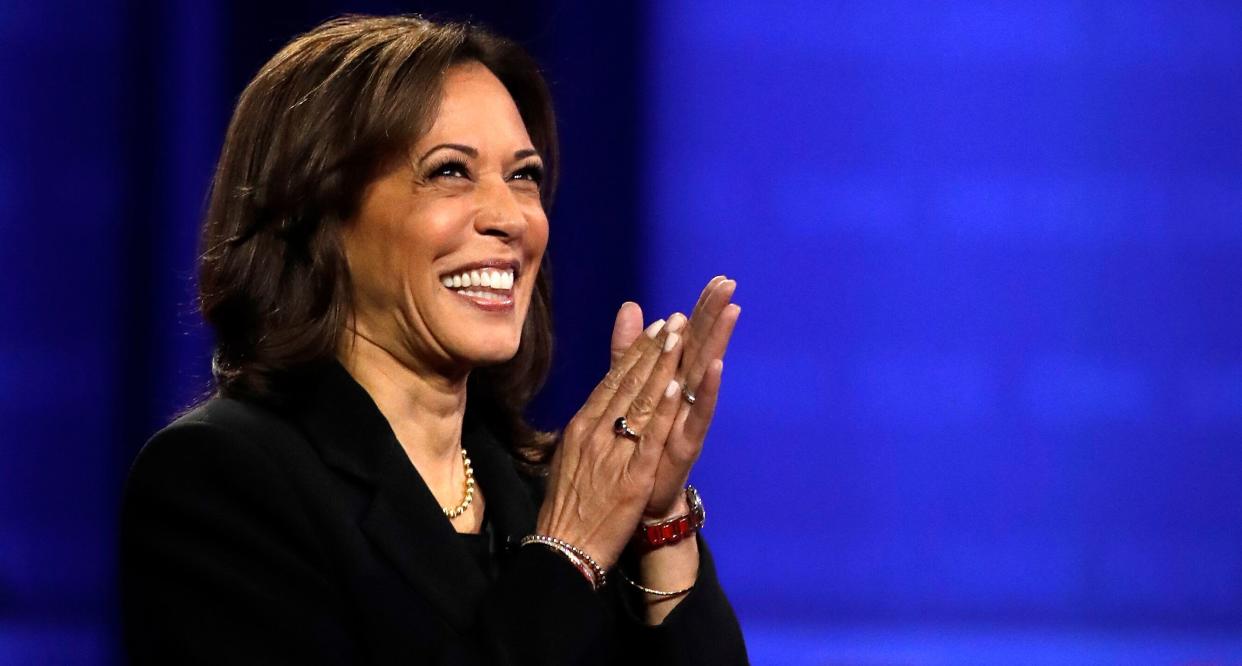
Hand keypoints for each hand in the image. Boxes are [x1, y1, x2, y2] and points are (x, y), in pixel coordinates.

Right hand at [536, 308, 686, 568]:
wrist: (563, 547)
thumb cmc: (570, 502)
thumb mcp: (573, 452)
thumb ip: (589, 419)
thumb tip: (598, 395)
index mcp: (582, 425)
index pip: (614, 380)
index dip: (638, 351)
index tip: (657, 324)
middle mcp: (595, 432)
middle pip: (629, 383)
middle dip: (654, 348)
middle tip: (675, 317)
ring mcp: (612, 453)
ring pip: (641, 401)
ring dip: (661, 366)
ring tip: (679, 336)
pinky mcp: (630, 476)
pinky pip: (649, 438)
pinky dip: (662, 410)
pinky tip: (676, 386)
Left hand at [610, 277, 739, 518]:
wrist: (638, 504)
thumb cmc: (638, 450)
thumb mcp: (629, 392)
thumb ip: (629, 353)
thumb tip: (634, 308)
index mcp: (671, 385)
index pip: (688, 339)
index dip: (702, 309)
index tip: (718, 278)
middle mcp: (684, 400)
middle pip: (701, 349)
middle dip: (715, 317)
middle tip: (730, 285)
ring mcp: (686, 421)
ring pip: (703, 377)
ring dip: (716, 344)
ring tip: (730, 313)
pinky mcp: (684, 446)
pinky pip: (697, 416)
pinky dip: (705, 392)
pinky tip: (713, 367)